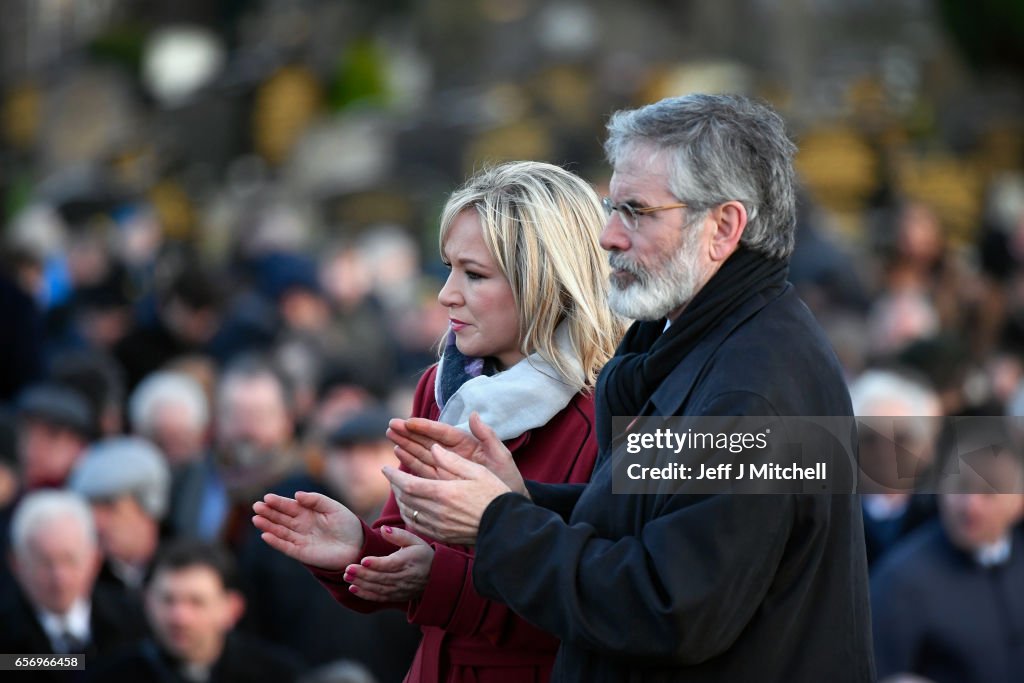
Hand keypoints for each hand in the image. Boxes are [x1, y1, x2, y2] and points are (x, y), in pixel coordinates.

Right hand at [252, 491, 363, 570]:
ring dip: (268, 526)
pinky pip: (286, 546)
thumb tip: (296, 495)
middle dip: (268, 512)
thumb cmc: (346, 525)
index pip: (289, 506)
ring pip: (280, 531)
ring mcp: (300, 539)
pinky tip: (265, 535)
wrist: (357, 546)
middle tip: (257, 506)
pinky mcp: (301, 553)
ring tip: (256, 519)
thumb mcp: (333, 507)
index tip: (267, 497)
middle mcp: (301, 525)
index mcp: (308, 512)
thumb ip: (315, 500)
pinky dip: (275, 541)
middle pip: (281, 518)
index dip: (278, 502)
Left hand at [342, 526, 433, 601]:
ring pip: (379, 588)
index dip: (377, 563)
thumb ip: (398, 535)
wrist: (437, 576)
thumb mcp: (415, 541)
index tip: (363, 560)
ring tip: (347, 577)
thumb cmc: (423, 554)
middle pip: (382, 577)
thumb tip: (384, 529)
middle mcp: (405, 577)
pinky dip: (366, 595)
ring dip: (362, 584)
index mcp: (409, 561)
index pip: (391, 564)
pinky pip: (380, 597)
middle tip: (348, 569)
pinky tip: (353, 589)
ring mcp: (401, 589)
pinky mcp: (397, 596)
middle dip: (363, 574)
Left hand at [382, 444, 511, 544]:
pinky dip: (410, 515)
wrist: (506, 526)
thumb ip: (452, 460)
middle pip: (405, 498)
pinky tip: (411, 508)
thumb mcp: (477, 472)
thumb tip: (434, 447)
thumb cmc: (495, 495)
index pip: (408, 484)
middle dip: (394, 486)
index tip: (385, 468)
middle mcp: (437, 511)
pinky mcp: (443, 536)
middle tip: (390, 476)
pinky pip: (417, 526)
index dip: (393, 476)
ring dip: (400, 500)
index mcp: (444, 492)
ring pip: (409, 513)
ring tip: (399, 490)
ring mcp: (439, 526)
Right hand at [388, 412, 526, 495]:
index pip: (442, 432)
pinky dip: (411, 463)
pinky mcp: (442, 482)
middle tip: (391, 425)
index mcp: (467, 444)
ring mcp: (447, 468)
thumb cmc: (508, 479)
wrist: (507, 507)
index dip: (425, 427)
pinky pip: (423, 471)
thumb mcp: (501, 456)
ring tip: (390, 436)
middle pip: (428, 441)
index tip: (409, 422)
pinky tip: (399, 454)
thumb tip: (473, 414)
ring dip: (406, 444)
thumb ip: (487, 436)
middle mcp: (454, 454)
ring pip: (422, 454)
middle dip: (410, 433)